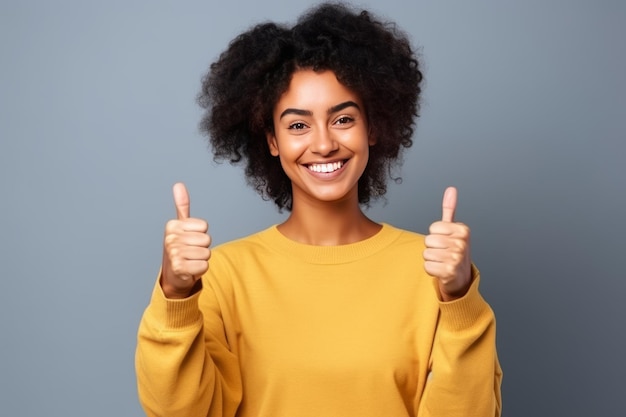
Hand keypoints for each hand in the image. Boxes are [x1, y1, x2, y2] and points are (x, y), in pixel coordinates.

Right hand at [161, 182, 210, 298]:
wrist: (173, 276)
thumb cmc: (180, 248)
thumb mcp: (180, 226)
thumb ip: (182, 205)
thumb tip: (178, 185)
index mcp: (172, 226)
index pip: (204, 226)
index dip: (201, 234)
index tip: (190, 240)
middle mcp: (170, 238)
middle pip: (207, 240)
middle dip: (202, 248)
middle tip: (190, 253)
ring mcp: (173, 253)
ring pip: (207, 253)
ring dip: (201, 260)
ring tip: (190, 261)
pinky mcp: (179, 268)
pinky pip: (204, 266)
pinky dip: (200, 270)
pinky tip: (190, 270)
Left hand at [423, 186, 471, 300]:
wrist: (461, 277)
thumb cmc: (454, 251)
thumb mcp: (453, 229)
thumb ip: (450, 209)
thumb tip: (451, 190)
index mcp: (463, 230)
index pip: (433, 228)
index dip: (436, 235)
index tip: (446, 241)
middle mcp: (462, 243)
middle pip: (428, 240)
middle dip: (432, 248)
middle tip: (443, 253)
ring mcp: (457, 258)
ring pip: (426, 253)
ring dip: (431, 259)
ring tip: (442, 261)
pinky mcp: (449, 271)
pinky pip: (427, 266)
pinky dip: (431, 270)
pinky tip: (441, 271)